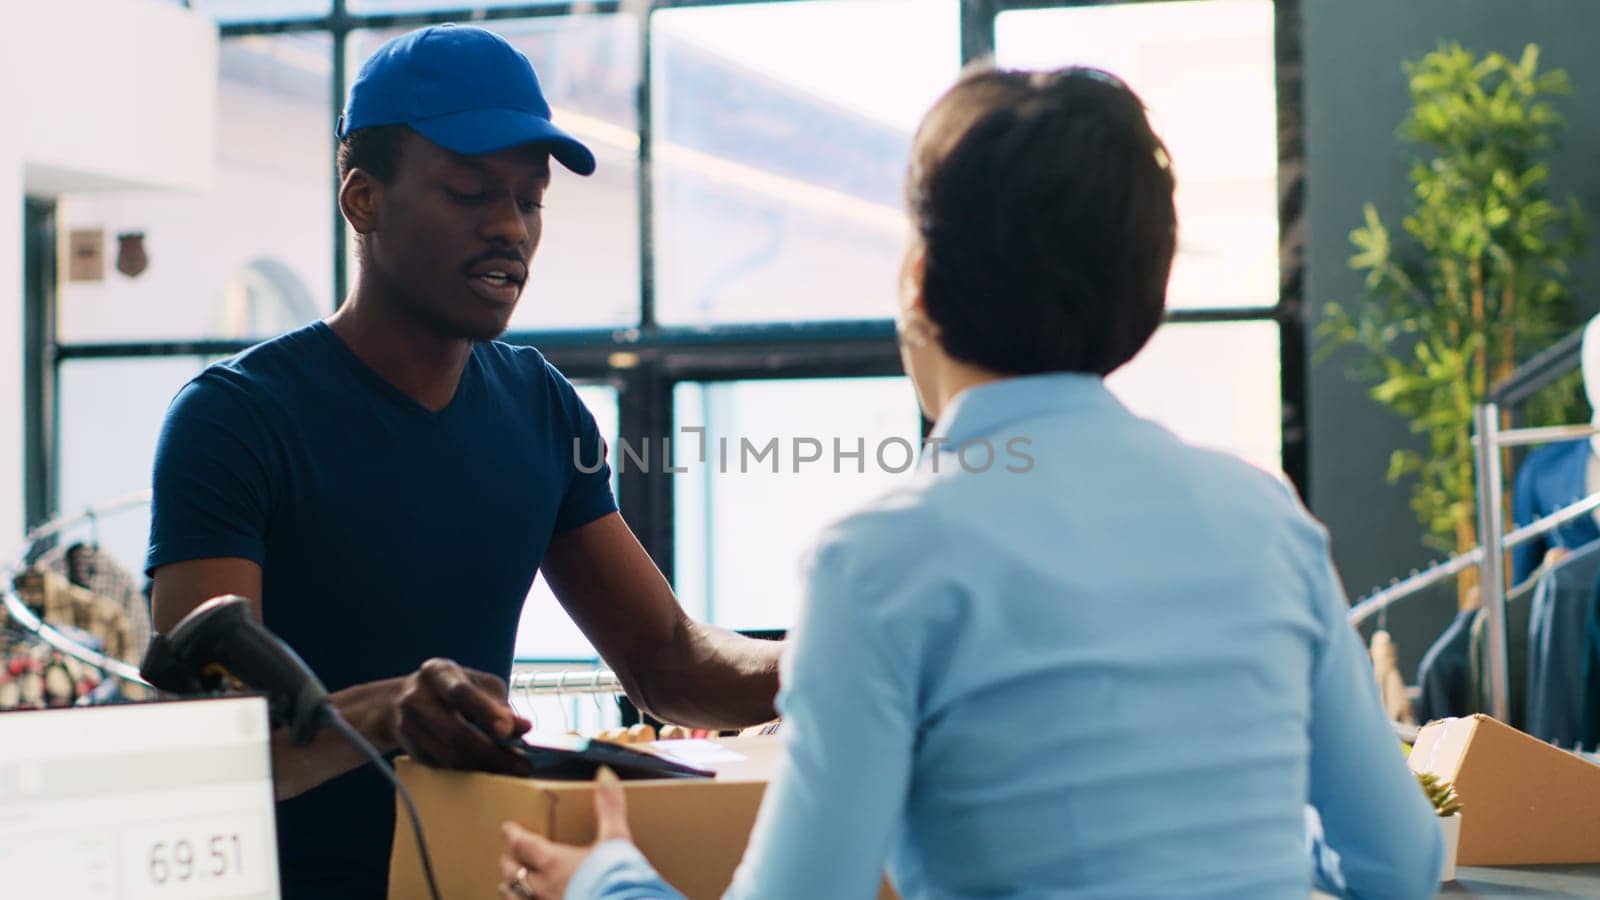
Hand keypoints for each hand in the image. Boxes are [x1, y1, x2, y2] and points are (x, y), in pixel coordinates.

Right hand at [391, 658, 531, 773]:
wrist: (400, 700)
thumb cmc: (451, 688)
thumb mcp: (477, 685)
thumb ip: (500, 704)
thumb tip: (524, 727)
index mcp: (437, 672)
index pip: (461, 693)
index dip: (487, 712)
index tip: (509, 731)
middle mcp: (417, 697)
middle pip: (455, 731)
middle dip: (492, 752)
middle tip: (521, 765)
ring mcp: (407, 725)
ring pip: (449, 755)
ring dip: (484, 766)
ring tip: (512, 770)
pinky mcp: (409, 749)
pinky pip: (443, 766)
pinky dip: (469, 771)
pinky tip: (489, 770)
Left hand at [499, 767, 631, 898]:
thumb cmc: (617, 877)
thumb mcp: (616, 838)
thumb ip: (609, 806)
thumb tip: (604, 773)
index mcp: (554, 862)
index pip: (524, 844)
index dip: (513, 834)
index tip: (506, 827)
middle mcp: (542, 887)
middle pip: (513, 873)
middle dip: (508, 863)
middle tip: (506, 856)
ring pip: (514, 897)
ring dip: (509, 889)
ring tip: (505, 886)